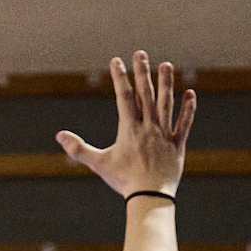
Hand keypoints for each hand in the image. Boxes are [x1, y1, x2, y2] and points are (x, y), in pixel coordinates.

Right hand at [57, 51, 195, 198]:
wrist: (149, 197)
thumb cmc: (123, 181)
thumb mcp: (99, 163)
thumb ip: (79, 148)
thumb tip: (59, 135)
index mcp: (129, 129)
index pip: (124, 97)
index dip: (120, 78)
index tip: (117, 61)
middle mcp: (148, 128)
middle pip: (146, 94)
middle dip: (142, 72)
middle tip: (141, 53)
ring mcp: (164, 135)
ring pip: (166, 104)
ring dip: (166, 83)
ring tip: (166, 65)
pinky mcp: (177, 145)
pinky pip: (184, 124)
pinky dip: (188, 109)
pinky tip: (190, 93)